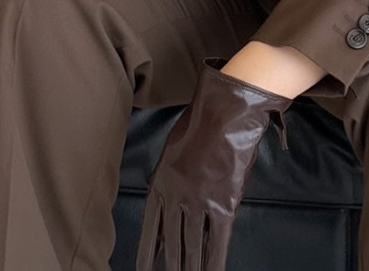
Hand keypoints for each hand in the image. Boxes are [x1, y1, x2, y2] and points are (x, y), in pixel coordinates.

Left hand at [136, 57, 291, 270]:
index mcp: (161, 182)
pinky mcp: (222, 205)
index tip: (144, 269)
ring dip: (191, 267)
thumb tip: (170, 201)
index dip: (148, 250)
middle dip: (171, 264)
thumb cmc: (200, 123)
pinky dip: (215, 261)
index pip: (151, 226)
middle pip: (172, 240)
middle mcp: (176, 197)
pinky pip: (217, 241)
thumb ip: (170, 176)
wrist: (223, 114)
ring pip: (193, 245)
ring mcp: (198, 202)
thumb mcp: (173, 149)